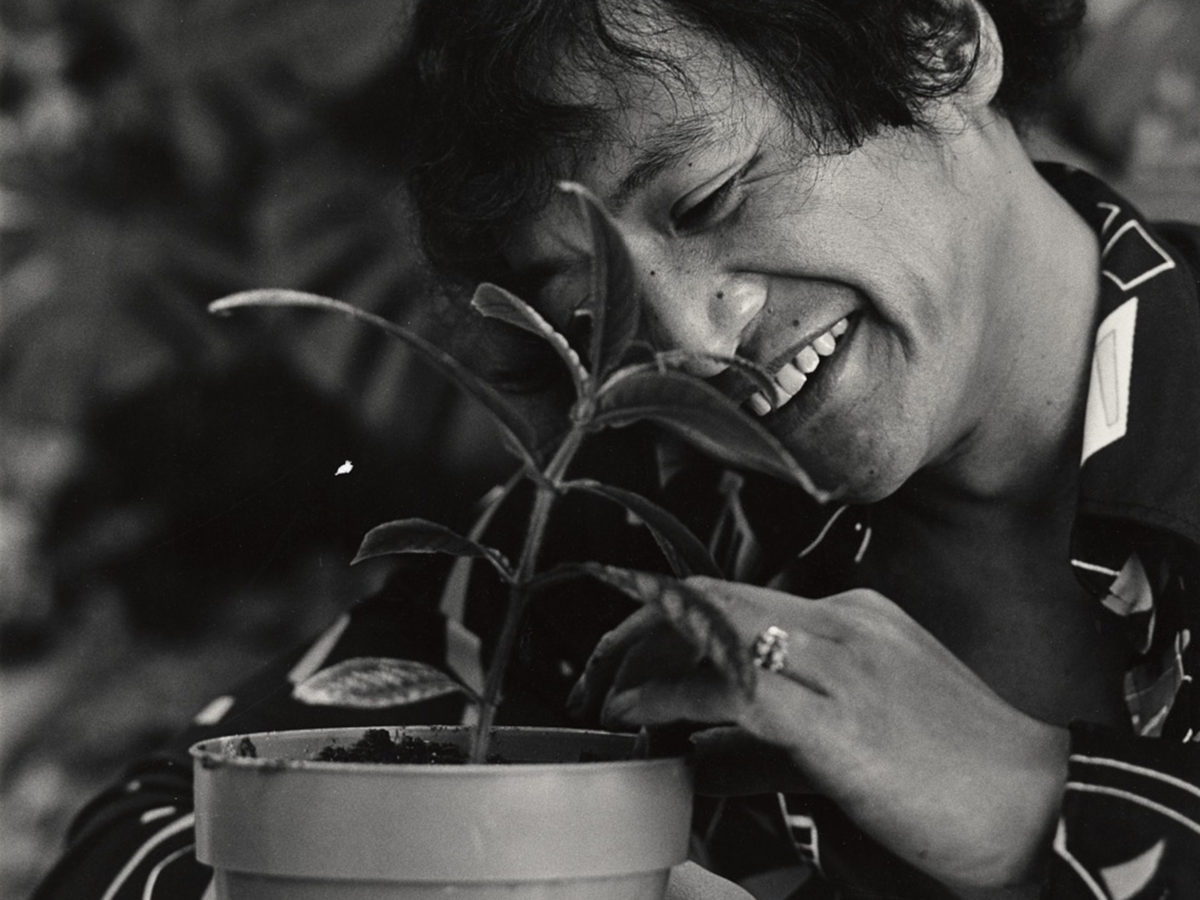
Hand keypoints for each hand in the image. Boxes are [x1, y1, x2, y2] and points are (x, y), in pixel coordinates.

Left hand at [568, 578, 1069, 892]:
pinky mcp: (838, 716)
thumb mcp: (844, 748)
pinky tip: (633, 717)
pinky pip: (732, 687)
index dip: (668, 615)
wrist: (1037, 811)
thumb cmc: (948, 779)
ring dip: (640, 659)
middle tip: (592, 673)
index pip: (735, 595)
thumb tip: (692, 760)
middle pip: (713, 598)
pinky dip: (668, 696)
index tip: (622, 643)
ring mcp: (843, 662)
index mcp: (851, 617)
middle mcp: (843, 622)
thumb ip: (765, 748)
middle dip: (639, 628)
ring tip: (599, 695)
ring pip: (714, 628)